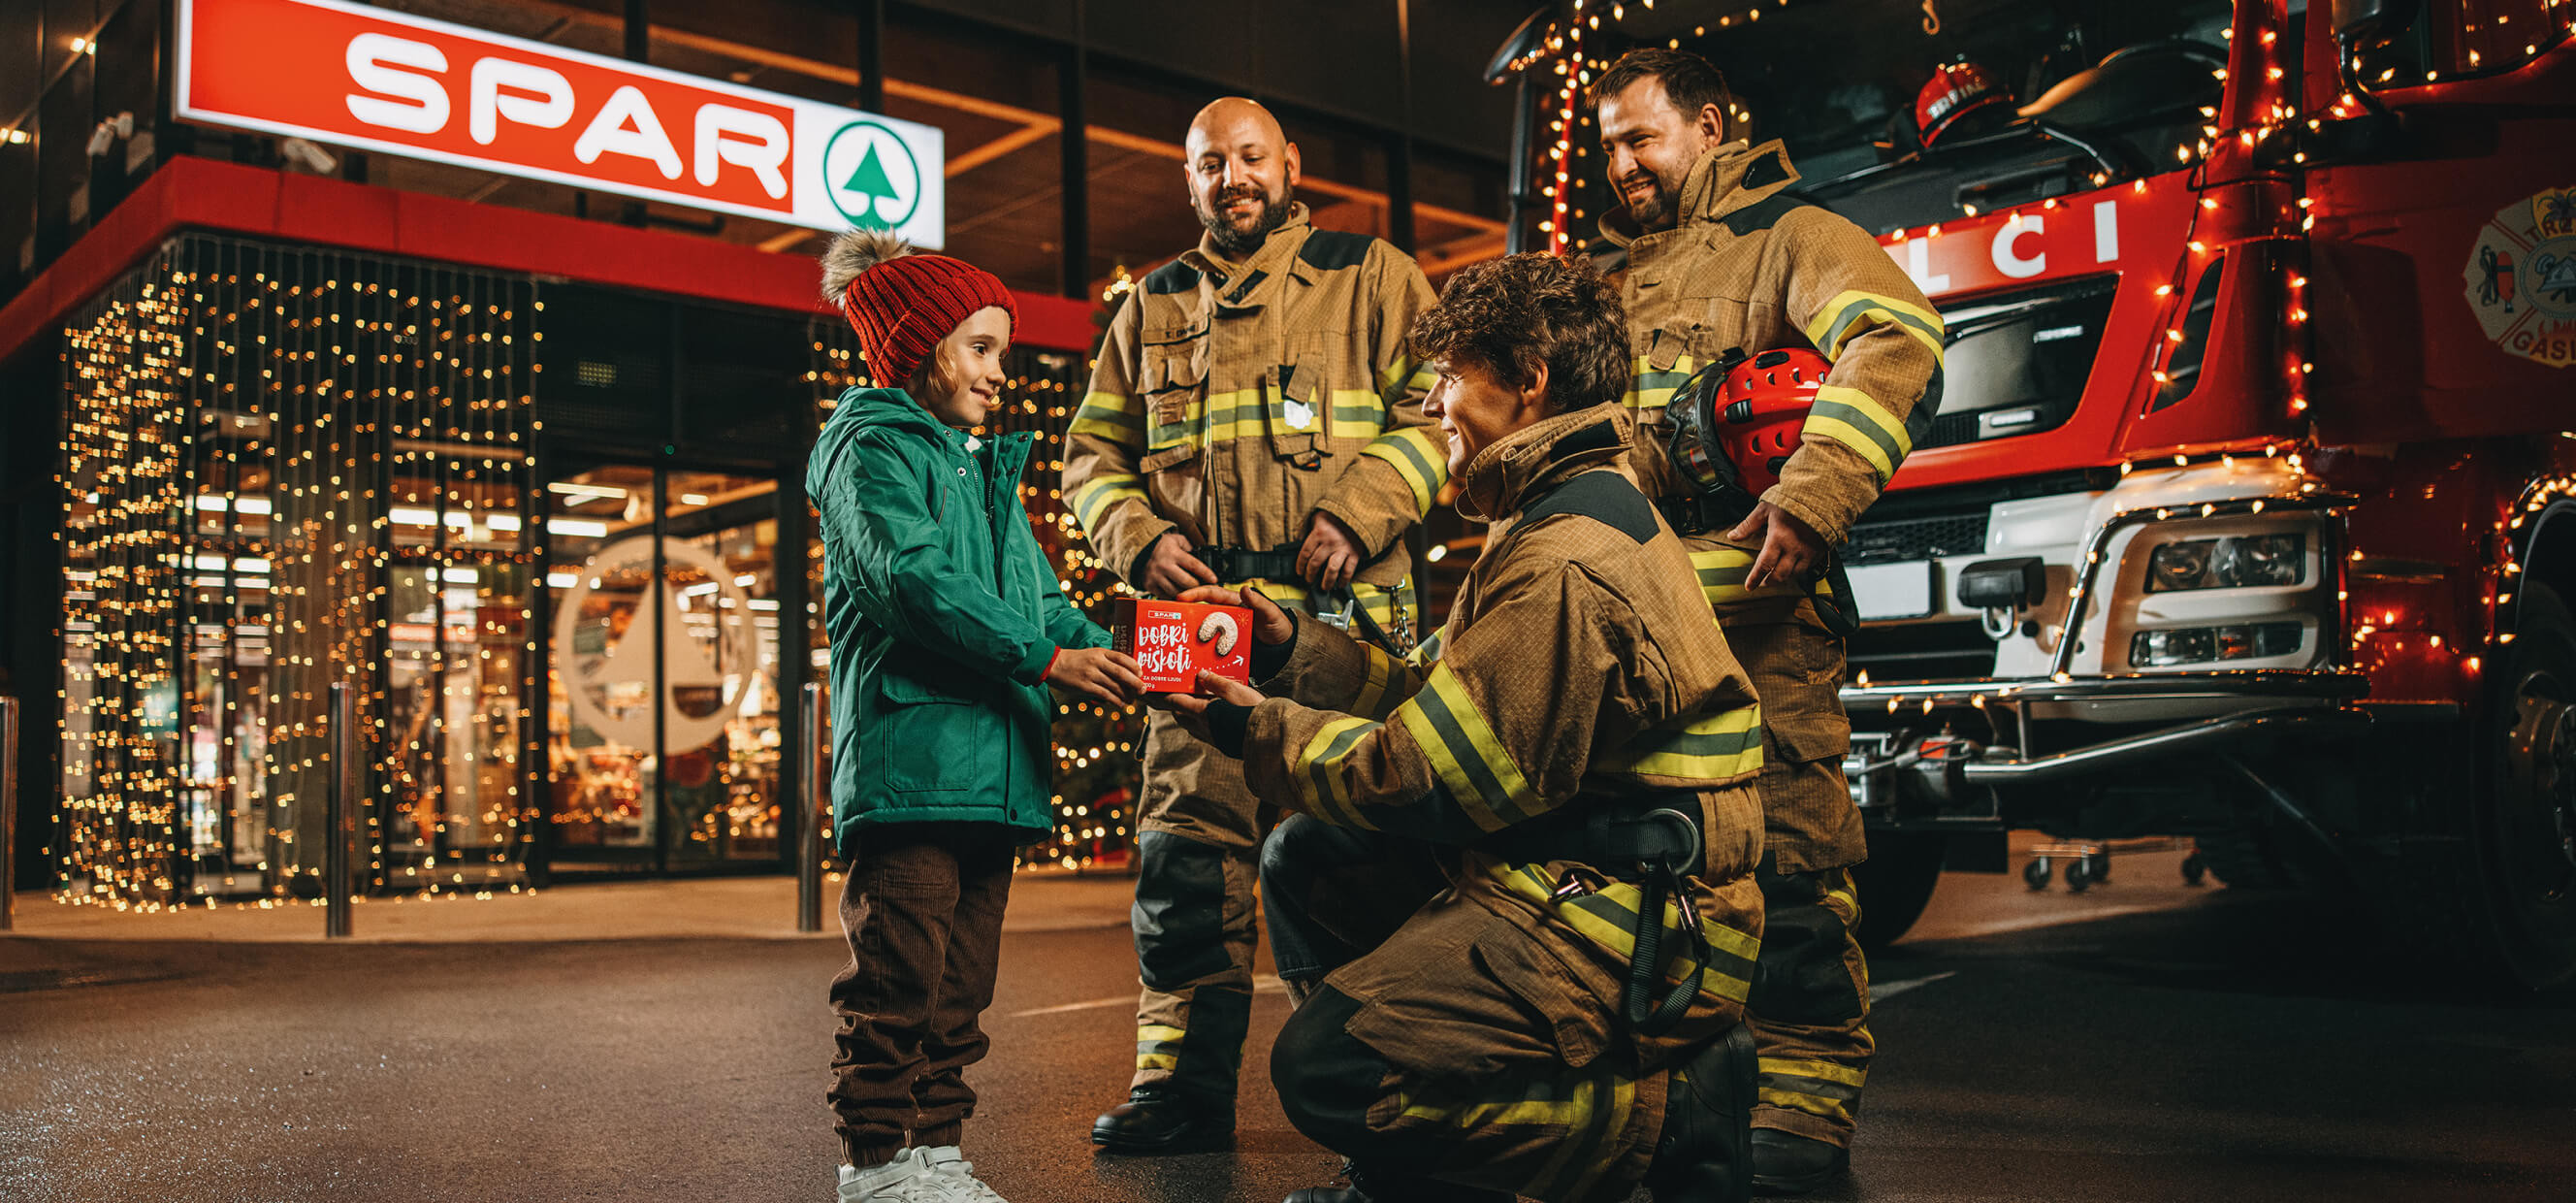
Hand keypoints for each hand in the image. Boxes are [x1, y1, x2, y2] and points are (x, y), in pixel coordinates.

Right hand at [1045, 647, 1142, 706]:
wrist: (1053, 664)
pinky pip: (1105, 694)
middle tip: (1143, 689)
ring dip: (1126, 695)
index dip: (1134, 666)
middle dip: (1135, 682)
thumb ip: (1106, 660)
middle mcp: (1097, 662)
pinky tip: (1120, 704)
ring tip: (1132, 700)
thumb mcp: (1091, 654)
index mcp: (1100, 652)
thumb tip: (1124, 672)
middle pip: (1122, 673)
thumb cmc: (1075, 660)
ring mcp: (1091, 674)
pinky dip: (1115, 700)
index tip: (1142, 673)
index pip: (1122, 657)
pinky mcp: (1085, 686)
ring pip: (1114, 686)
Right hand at [1139, 533, 1219, 597]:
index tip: (1214, 579)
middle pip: (1187, 582)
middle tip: (1204, 587)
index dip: (1206, 573)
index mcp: (1172, 553)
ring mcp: (1156, 577)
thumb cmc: (1163, 548)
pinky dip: (1175, 597)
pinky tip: (1181, 594)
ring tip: (1193, 591)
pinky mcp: (1150, 586)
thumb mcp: (1177, 540)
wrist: (1140, 553)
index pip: (1194, 565)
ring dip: (1187, 594)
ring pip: (1177, 592)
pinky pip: (1166, 596)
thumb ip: (1190, 546)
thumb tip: (1204, 556)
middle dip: (1198, 586)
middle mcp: (1164, 565)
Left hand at [1149, 670, 1268, 742]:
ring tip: (1193, 702)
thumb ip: (1216, 681)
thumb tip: (1201, 674)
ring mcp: (1211, 737)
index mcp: (1202, 712)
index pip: (1174, 703)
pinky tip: (1211, 716)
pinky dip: (1200, 722)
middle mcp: (1202, 727)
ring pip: (1190, 725)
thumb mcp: (1234, 689)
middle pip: (1179, 715)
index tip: (1150, 691)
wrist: (1268, 736)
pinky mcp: (1220, 743)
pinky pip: (1203, 732)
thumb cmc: (1251, 710)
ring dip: (1187, 714)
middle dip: (1174, 705)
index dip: (1161, 696)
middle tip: (1175, 693)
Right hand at [1176, 584, 1294, 646]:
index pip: (1211, 594)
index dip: (1195, 594)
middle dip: (1185, 614)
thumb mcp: (1270, 613)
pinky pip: (1211, 646)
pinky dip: (1202, 650)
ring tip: (1177, 640)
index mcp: (1234, 602)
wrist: (1283, 648)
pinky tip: (1193, 657)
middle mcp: (1226, 615)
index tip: (1181, 597)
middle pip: (1201, 611)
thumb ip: (1259, 602)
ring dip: (1191, 634)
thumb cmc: (1278, 626)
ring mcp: (1224, 631)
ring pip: (1203, 630)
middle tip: (1171, 620)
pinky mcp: (1225, 646)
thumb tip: (1245, 589)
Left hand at [1295, 513, 1364, 590]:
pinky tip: (1340, 584)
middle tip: (1309, 580)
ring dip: (1326, 581)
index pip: (1305, 553)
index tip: (1299, 572)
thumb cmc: (1336, 516)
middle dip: (1310, 575)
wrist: (1358, 512)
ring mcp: (1343, 549)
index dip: (1300, 565)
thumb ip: (1310, 530)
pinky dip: (1344, 580)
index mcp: (1318, 533)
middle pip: (1315, 563)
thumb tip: (1300, 542)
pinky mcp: (1355, 553)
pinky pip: (1348, 570)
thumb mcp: (1318, 518)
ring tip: (1324, 587)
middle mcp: (1330, 542)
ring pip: (1331, 570)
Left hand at [1724, 500, 1825, 589]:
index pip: (1764, 566)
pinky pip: (1809, 567)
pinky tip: (1793, 568)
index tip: (1749, 586)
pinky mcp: (1820, 550)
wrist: (1822, 495)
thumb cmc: (1793, 499)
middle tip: (1762, 582)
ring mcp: (1808, 551)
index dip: (1755, 578)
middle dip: (1769, 582)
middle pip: (1780, 575)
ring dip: (1784, 578)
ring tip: (1776, 576)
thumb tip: (1733, 536)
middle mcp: (1794, 548)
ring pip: (1795, 574)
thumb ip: (1748, 525)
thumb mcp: (1766, 508)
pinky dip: (1799, 571)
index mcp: (1778, 538)